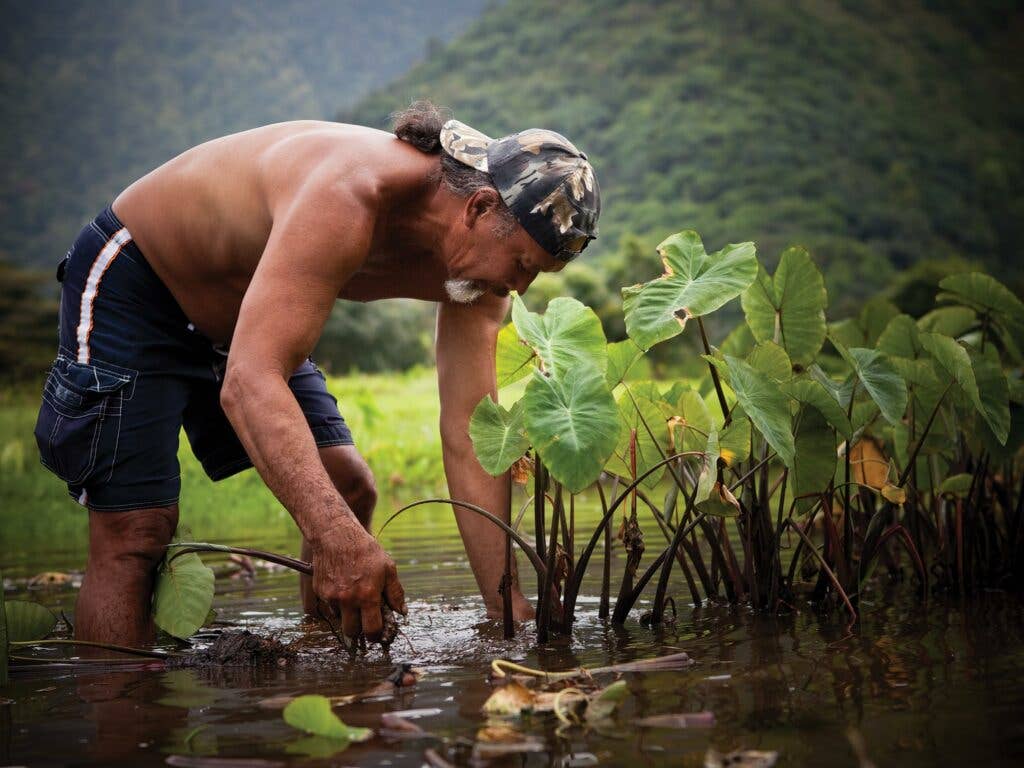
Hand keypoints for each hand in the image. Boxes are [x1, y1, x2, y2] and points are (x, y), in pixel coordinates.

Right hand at [311, 519, 405, 641]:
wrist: (337, 536)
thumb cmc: (366, 551)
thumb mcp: (388, 568)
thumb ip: (395, 593)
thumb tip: (401, 612)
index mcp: (368, 596)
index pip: (372, 630)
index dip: (376, 636)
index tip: (377, 633)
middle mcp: (348, 600)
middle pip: (352, 632)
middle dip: (359, 629)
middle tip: (364, 620)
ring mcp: (332, 597)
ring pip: (339, 619)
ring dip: (347, 614)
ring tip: (354, 596)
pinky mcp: (320, 592)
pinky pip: (330, 606)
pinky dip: (337, 602)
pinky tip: (343, 585)